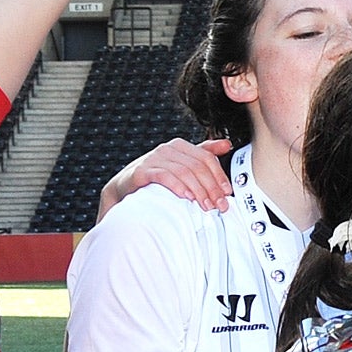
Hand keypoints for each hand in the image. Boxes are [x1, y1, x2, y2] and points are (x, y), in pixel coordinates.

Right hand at [104, 137, 232, 215]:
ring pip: (184, 172)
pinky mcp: (142, 171)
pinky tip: (186, 197)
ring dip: (198, 190)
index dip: (219, 175)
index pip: (206, 158)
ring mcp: (154, 158)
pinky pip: (164, 176)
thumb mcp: (181, 164)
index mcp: (180, 146)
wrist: (124, 188)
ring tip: (206, 206)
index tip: (227, 193)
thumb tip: (226, 145)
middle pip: (197, 166)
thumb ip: (203, 154)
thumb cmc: (155, 178)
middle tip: (219, 205)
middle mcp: (167, 149)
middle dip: (212, 187)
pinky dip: (178, 186)